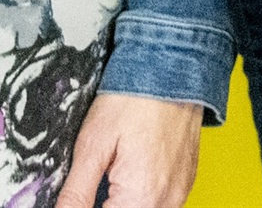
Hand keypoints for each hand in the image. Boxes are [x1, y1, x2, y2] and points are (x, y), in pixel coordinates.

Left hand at [56, 89, 199, 207]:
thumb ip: (75, 193)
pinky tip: (128, 171)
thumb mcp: (92, 145)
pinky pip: (159, 203)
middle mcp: (167, 202)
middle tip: (95, 178)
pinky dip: (140, 195)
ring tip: (111, 172)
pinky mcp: (185, 182)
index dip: (84, 207)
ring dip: (122, 201)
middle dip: (103, 202)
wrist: (173, 67)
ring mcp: (180, 193)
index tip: (79, 191)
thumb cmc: (133, 99)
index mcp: (141, 197)